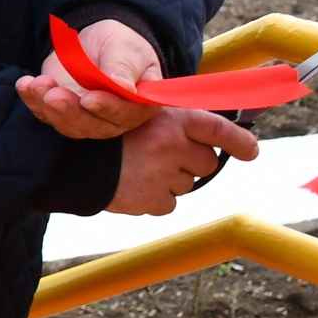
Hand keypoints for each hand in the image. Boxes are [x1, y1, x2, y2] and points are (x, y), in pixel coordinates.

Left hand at [19, 20, 163, 138]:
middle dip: (71, 111)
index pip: (126, 113)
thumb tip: (121, 87)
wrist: (94, 41)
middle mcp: (115, 119)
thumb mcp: (125, 48)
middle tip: (54, 94)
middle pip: (93, 126)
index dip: (108, 108)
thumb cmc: (119, 45)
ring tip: (37, 84)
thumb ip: (123, 67)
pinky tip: (25, 85)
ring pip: (67, 124)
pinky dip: (32, 101)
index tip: (89, 99)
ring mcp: (86, 118)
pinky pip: (45, 113)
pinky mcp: (61, 112)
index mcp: (140, 104)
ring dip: (48, 107)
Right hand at [106, 108, 257, 215]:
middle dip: (192, 163)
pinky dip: (154, 198)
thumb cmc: (104, 134)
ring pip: (186, 185)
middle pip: (206, 163)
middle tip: (165, 158)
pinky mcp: (150, 199)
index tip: (250, 152)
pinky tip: (134, 186)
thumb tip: (209, 137)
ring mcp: (162, 175)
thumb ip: (173, 123)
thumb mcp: (138, 114)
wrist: (67, 160)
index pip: (219, 130)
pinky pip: (167, 204)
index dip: (239, 142)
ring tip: (140, 170)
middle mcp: (171, 145)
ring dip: (170, 180)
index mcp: (171, 120)